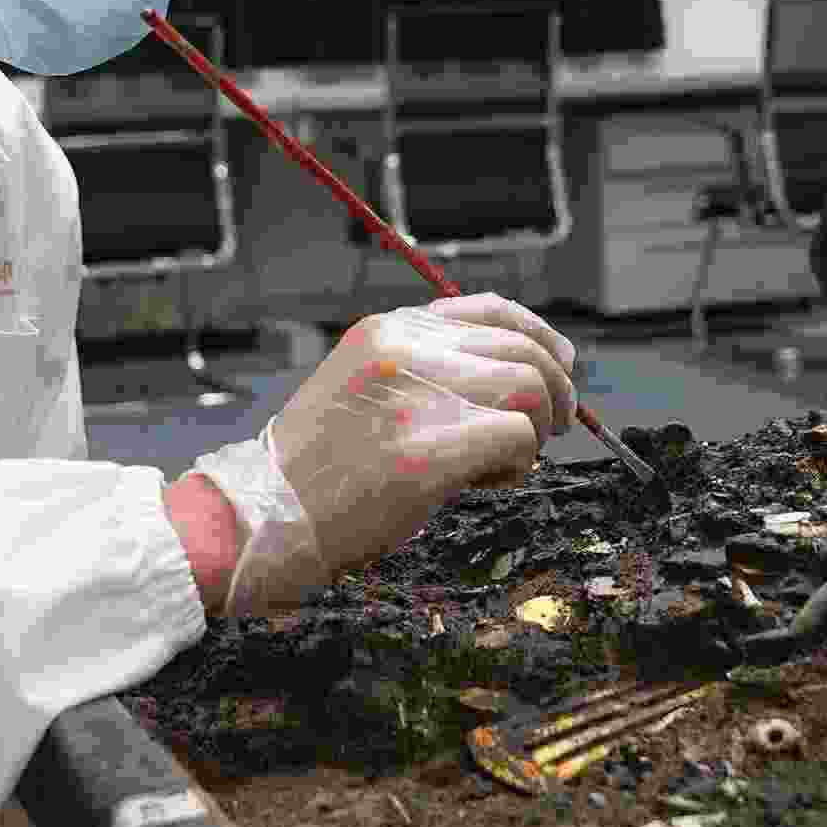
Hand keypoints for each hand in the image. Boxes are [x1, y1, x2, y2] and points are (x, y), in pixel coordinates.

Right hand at [191, 296, 580, 617]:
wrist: (266, 516)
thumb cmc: (318, 467)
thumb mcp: (364, 388)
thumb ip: (426, 370)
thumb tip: (518, 376)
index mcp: (388, 329)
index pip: (492, 311)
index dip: (539, 337)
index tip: (560, 366)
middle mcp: (404, 348)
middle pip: (523, 349)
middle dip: (555, 391)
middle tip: (552, 429)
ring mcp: (416, 397)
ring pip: (530, 388)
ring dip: (538, 430)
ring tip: (506, 462)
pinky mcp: (428, 451)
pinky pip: (518, 438)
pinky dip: (520, 462)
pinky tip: (489, 481)